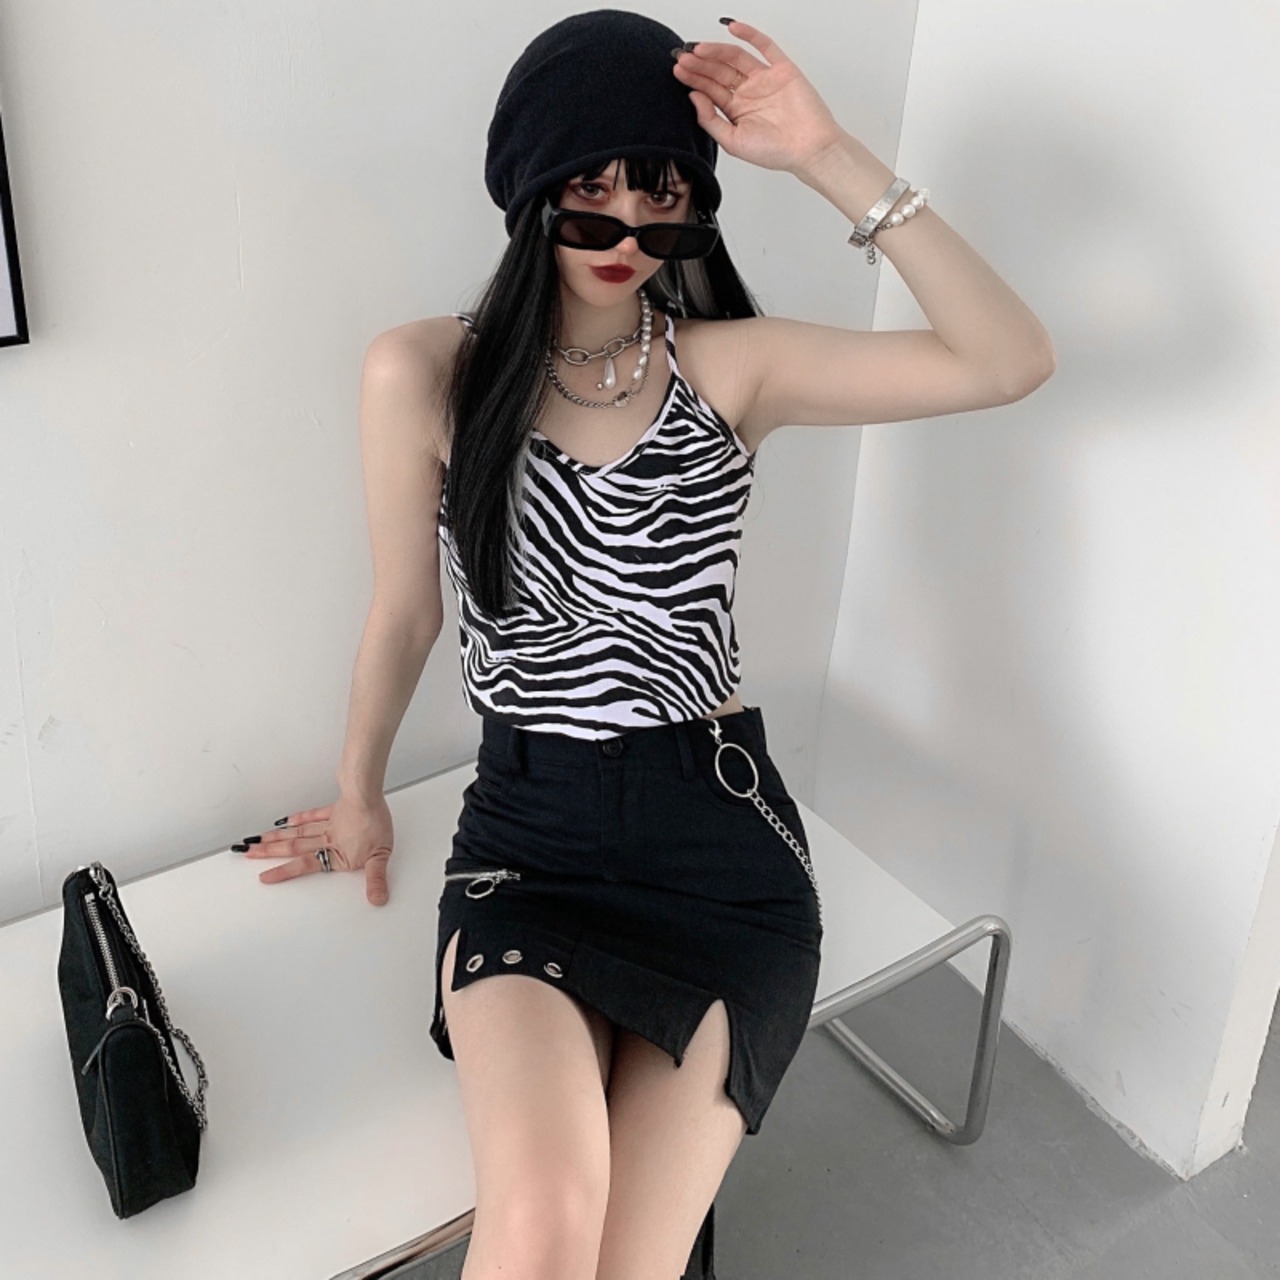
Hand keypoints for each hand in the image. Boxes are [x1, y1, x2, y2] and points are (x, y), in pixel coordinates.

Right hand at [241, 793, 394, 905]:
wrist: (368, 795)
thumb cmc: (376, 823)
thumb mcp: (380, 857)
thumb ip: (376, 879)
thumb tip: (377, 900)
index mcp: (335, 854)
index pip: (305, 865)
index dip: (284, 872)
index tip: (263, 876)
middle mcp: (327, 839)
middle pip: (293, 847)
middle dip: (269, 852)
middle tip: (247, 853)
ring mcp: (328, 824)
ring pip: (298, 833)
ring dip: (277, 837)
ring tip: (257, 840)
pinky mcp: (333, 810)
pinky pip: (313, 814)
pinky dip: (299, 818)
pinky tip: (286, 821)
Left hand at [671, 18, 845, 176]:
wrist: (808, 149)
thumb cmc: (775, 152)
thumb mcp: (732, 141)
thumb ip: (710, 120)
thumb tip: (693, 97)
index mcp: (737, 111)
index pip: (710, 90)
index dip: (693, 79)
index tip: (677, 71)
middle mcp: (749, 93)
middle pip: (719, 72)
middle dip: (699, 64)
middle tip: (682, 57)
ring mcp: (764, 79)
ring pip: (735, 58)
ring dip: (716, 51)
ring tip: (698, 49)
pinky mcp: (782, 69)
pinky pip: (764, 46)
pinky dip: (749, 34)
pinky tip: (731, 27)